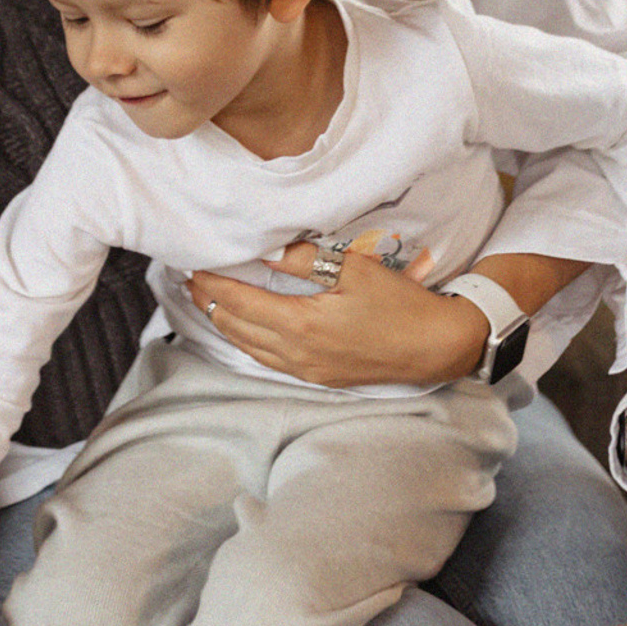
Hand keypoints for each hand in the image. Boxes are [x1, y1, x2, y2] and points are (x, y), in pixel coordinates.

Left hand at [189, 238, 486, 386]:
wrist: (434, 347)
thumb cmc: (398, 304)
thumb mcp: (352, 270)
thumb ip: (305, 260)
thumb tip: (267, 247)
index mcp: (301, 325)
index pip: (240, 302)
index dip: (214, 283)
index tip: (195, 265)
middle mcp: (297, 354)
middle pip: (236, 328)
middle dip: (210, 303)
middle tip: (192, 280)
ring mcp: (307, 371)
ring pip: (249, 348)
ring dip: (226, 324)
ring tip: (209, 303)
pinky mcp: (318, 378)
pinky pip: (269, 361)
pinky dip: (248, 342)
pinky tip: (246, 331)